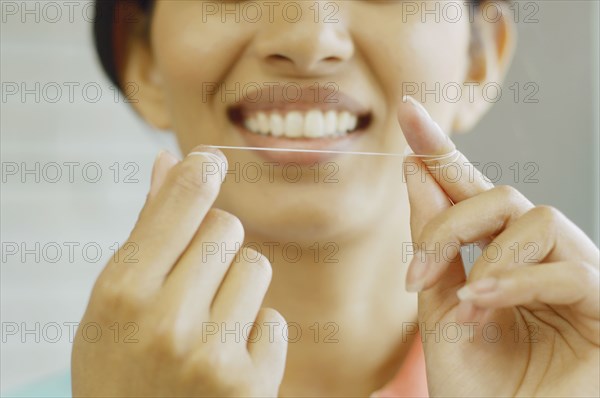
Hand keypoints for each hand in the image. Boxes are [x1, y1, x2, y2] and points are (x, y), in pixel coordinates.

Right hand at [71, 148, 286, 396]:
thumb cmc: (121, 366)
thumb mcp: (112, 303)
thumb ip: (146, 231)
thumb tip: (170, 161)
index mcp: (121, 293)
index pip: (180, 207)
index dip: (200, 174)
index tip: (211, 160)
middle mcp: (165, 322)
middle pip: (226, 228)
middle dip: (215, 245)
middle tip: (192, 284)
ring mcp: (211, 355)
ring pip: (256, 267)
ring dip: (238, 288)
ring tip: (208, 326)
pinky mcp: (250, 384)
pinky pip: (274, 320)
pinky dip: (256, 335)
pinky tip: (225, 361)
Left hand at [399, 96, 599, 396]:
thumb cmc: (477, 386)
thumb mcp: (438, 307)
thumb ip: (433, 243)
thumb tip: (414, 169)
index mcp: (498, 255)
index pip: (472, 190)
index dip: (440, 150)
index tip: (407, 110)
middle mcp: (540, 256)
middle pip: (501, 196)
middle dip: (449, 223)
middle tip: (415, 272)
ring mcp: (577, 276)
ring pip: (537, 219)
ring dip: (487, 259)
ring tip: (461, 305)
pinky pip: (568, 268)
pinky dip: (517, 283)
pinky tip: (482, 305)